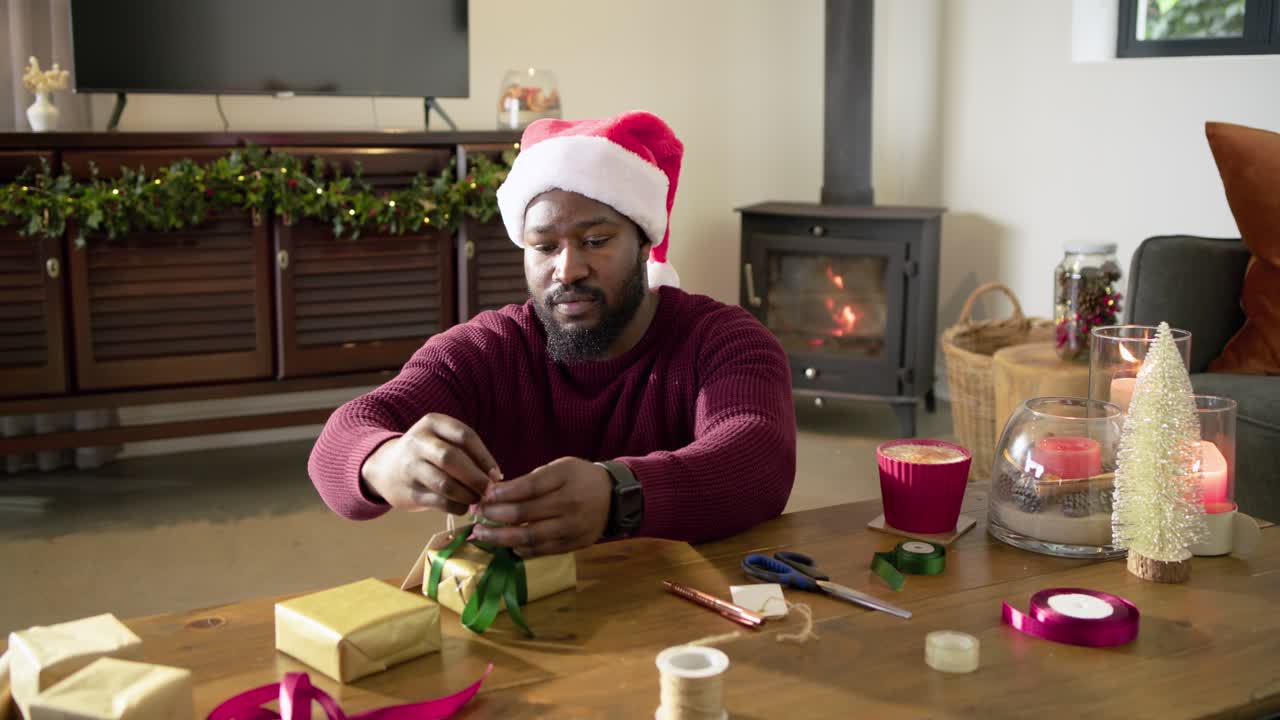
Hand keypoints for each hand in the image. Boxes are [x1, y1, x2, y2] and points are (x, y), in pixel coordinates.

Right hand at [360, 413, 500, 514]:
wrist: (386, 468)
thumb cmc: (428, 454)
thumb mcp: (443, 440)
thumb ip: (467, 452)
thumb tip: (495, 477)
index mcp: (433, 423)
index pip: (465, 436)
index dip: (484, 457)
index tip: (496, 474)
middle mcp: (418, 442)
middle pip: (452, 459)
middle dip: (476, 477)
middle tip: (489, 491)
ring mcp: (411, 467)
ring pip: (445, 483)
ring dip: (467, 495)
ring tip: (477, 499)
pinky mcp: (409, 492)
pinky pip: (439, 501)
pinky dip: (456, 507)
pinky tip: (463, 507)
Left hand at [472, 457, 611, 556]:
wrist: (615, 497)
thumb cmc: (580, 478)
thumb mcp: (559, 468)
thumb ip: (530, 481)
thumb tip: (495, 494)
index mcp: (565, 479)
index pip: (528, 487)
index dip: (502, 493)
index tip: (484, 496)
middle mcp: (570, 505)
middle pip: (525, 514)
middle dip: (495, 516)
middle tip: (476, 517)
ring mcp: (573, 528)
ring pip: (530, 537)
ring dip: (502, 538)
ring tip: (482, 535)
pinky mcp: (575, 544)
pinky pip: (543, 551)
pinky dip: (522, 549)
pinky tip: (508, 545)